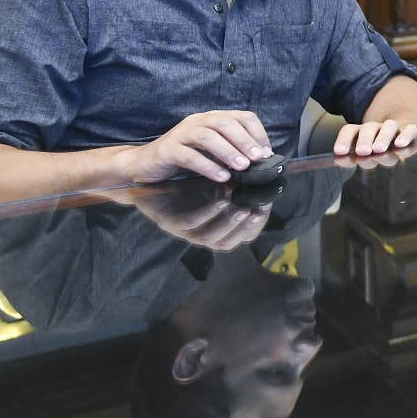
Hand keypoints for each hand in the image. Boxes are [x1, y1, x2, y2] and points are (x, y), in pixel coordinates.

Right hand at [118, 110, 272, 184]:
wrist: (146, 163)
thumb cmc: (184, 157)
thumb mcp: (212, 151)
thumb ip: (232, 150)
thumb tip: (260, 159)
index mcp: (213, 118)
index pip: (242, 117)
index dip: (257, 132)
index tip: (267, 152)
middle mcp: (198, 121)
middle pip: (226, 124)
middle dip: (245, 141)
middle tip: (258, 159)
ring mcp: (181, 133)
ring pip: (208, 136)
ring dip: (228, 152)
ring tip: (243, 167)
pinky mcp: (168, 149)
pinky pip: (189, 155)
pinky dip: (207, 166)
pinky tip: (220, 177)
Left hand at [130, 184, 272, 250]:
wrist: (149, 175)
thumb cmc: (186, 179)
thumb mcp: (216, 182)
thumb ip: (235, 185)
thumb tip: (263, 178)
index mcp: (214, 227)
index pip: (241, 237)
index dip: (255, 227)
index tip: (266, 208)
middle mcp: (200, 233)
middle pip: (227, 242)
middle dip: (244, 229)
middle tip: (258, 212)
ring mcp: (184, 231)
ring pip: (210, 238)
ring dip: (228, 225)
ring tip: (243, 208)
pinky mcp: (169, 223)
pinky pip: (191, 223)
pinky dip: (208, 213)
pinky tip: (222, 199)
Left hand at [334, 119, 416, 158]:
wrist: (403, 133)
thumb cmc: (379, 150)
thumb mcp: (363, 155)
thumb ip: (351, 157)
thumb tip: (338, 160)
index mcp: (362, 132)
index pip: (350, 131)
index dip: (344, 140)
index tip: (339, 152)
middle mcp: (377, 128)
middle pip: (369, 128)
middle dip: (365, 140)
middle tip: (362, 151)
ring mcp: (395, 129)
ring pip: (389, 126)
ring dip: (383, 137)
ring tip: (378, 150)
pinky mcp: (411, 131)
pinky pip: (411, 130)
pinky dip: (406, 136)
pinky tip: (400, 145)